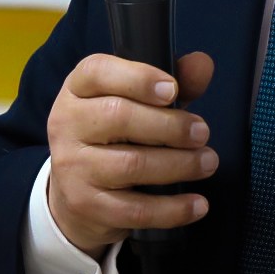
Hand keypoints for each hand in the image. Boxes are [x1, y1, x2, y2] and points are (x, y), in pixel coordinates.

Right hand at [44, 51, 217, 256]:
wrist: (75, 196)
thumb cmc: (114, 139)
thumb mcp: (137, 105)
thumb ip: (172, 83)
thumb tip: (202, 64)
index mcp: (77, 90)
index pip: (97, 71)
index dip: (137, 78)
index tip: (172, 90)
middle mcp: (67, 124)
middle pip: (119, 116)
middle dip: (169, 125)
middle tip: (202, 132)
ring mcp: (73, 167)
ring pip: (131, 164)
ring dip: (179, 164)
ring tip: (207, 162)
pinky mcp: (86, 205)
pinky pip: (135, 209)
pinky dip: (173, 209)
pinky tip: (198, 204)